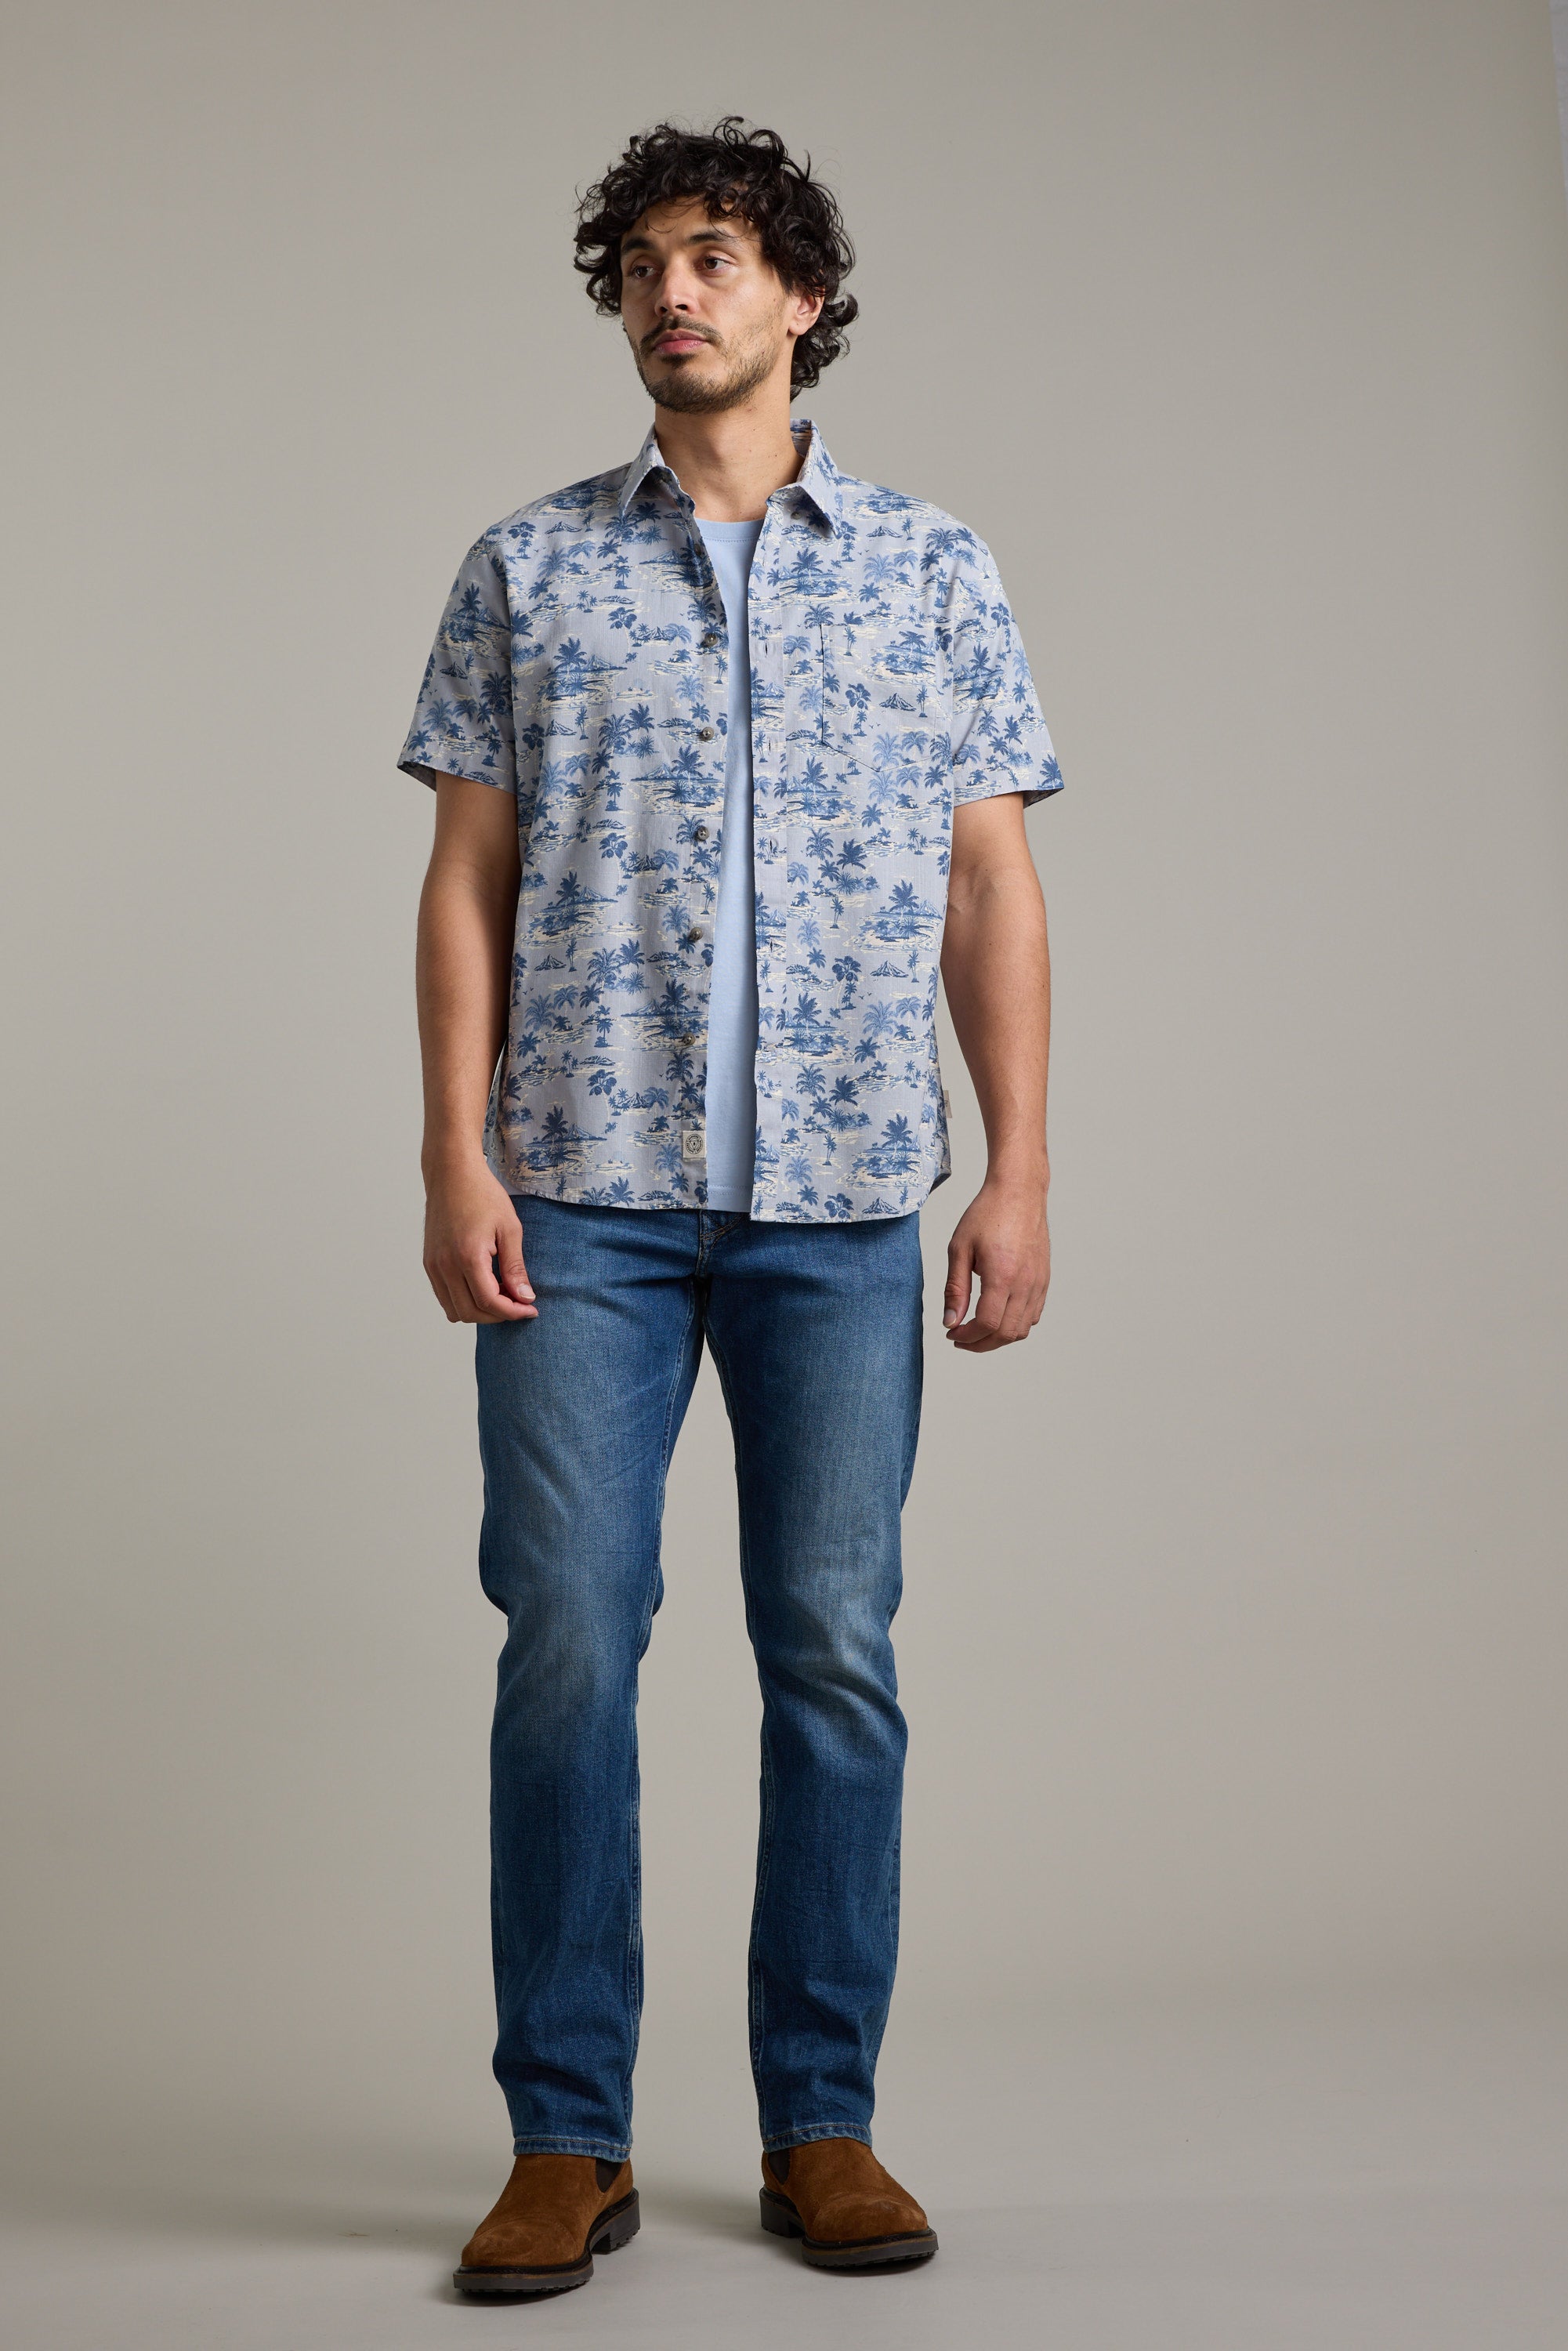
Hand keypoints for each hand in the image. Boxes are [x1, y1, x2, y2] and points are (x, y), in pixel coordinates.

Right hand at [423, 1159, 536, 1323]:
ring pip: (454, 1310)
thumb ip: (515, 1267)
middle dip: (498, 1315)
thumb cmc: (483, 1195)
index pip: (489, 1302)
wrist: (452, 1174)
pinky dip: (464, 1300)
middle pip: (470, 1312)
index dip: (513, 1312)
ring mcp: (433, 1265)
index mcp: (468, 1256)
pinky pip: (444, 1296)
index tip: (531, 1309)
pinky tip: (484, 1286)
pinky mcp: (429, 1263)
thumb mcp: (510, 1229)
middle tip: (519, 1303)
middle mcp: (445, 1265)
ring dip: (479, 1311)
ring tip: (502, 1295)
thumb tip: (525, 1298)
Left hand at [943, 1178, 1049, 1350]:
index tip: (951, 1333)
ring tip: (977, 1329)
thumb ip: (955, 1289)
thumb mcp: (959, 1249)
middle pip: (1006, 1333)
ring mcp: (1038, 1282)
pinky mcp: (1044, 1279)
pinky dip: (1015, 1324)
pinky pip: (1033, 1315)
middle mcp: (1025, 1283)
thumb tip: (950, 1321)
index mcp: (1002, 1275)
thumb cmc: (987, 1214)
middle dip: (980, 1343)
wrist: (1019, 1192)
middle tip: (960, 1337)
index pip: (987, 1323)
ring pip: (1022, 1329)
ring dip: (998, 1337)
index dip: (968, 1336)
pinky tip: (997, 1315)